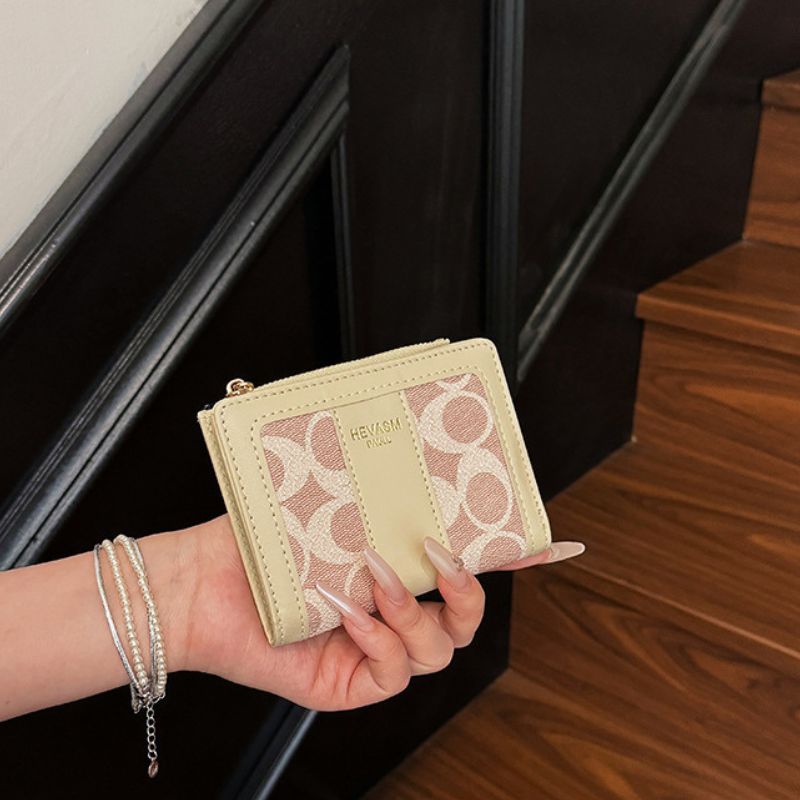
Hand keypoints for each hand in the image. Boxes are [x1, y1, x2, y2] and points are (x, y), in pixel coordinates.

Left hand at [176, 514, 583, 710]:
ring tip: (374, 575)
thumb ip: (363, 482)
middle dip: (468, 591)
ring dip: (412, 611)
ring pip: (436, 652)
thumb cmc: (257, 537)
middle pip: (466, 621)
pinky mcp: (348, 683)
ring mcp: (374, 651)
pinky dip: (375, 638)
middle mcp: (393, 612)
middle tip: (440, 554)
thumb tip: (390, 435)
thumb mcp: (322, 501)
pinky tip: (346, 609)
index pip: (466, 567)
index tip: (548, 542)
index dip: (512, 559)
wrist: (200, 578)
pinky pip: (390, 675)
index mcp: (397, 569)